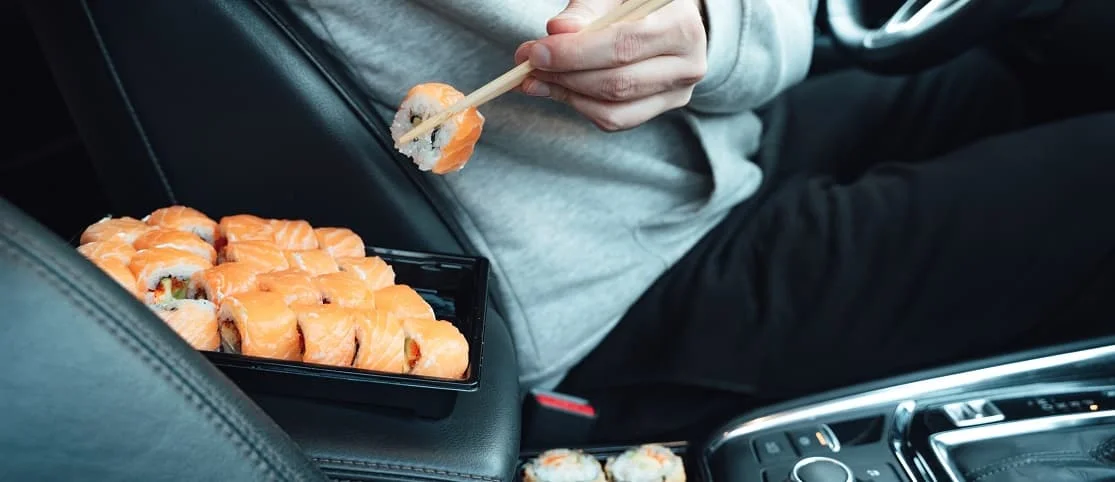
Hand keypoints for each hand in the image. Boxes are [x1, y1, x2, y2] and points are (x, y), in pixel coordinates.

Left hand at [515, 0, 707, 131]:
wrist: (669, 16)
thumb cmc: (635, 1)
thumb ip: (587, 9)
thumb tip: (557, 31)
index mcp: (682, 25)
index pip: (623, 46)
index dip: (575, 53)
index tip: (536, 52)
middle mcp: (688, 64)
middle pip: (617, 83)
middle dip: (564, 76)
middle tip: (528, 64)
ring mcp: (677, 92)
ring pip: (613, 109)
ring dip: (567, 95)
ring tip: (536, 78)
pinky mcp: (661, 108)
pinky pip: (615, 120)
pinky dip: (580, 106)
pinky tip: (559, 89)